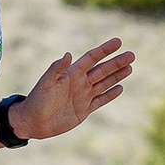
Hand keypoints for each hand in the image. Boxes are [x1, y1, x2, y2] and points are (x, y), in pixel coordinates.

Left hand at [16, 38, 135, 141]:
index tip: (118, 42)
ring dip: (117, 75)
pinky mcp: (84, 110)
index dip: (105, 50)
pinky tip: (120, 87)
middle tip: (131, 55)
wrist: (33, 122)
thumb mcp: (45, 83)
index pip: (92, 58)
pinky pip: (101, 100)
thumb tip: (68, 54)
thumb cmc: (37, 100)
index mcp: (71, 74)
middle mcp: (80, 83)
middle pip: (102, 70)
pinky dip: (111, 94)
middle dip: (117, 62)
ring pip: (105, 83)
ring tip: (130, 67)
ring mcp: (83, 96)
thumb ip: (56, 69)